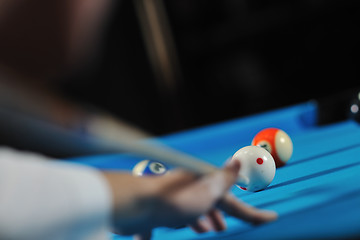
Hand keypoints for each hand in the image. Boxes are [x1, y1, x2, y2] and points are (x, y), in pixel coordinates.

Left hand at [103, 160, 276, 239]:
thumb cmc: (172, 202)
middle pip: (208, 204)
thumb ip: (223, 179)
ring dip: (196, 220)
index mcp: (204, 188)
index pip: (234, 203)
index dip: (254, 214)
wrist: (133, 205)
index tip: (271, 218)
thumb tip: (239, 160)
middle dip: (218, 215)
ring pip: (187, 211)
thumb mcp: (205, 192)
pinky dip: (161, 227)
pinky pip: (161, 219)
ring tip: (204, 229)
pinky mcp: (153, 209)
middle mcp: (188, 190)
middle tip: (222, 227)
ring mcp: (170, 200)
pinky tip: (152, 236)